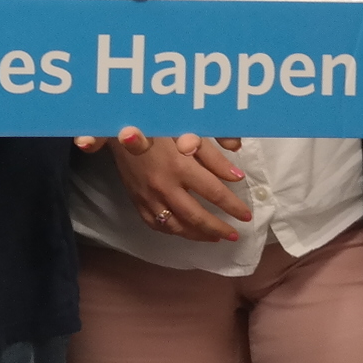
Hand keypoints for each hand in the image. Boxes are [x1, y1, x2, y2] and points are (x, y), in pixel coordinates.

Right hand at [99, 126, 251, 241]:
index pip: (213, 192)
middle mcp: (163, 186)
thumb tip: (236, 176)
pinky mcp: (136, 201)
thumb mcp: (187, 132)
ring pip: (176, 226)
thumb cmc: (156, 125)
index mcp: (178, 166)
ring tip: (215, 237)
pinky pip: (156, 225)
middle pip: (196, 216)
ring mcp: (148, 197)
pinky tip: (185, 231)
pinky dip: (174, 232)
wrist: (116, 126)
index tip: (246, 215)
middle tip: (234, 235)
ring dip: (198, 235)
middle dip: (218, 228)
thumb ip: (213, 155)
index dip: (232, 206)